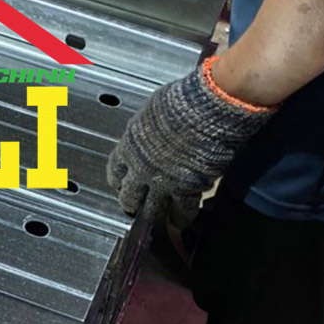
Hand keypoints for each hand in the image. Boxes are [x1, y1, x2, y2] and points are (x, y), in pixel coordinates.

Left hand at [106, 57, 276, 225]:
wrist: (207, 109)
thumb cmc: (184, 101)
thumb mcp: (154, 111)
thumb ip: (150, 128)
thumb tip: (154, 130)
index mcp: (130, 145)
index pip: (115, 170)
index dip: (119, 179)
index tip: (121, 184)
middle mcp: (142, 167)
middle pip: (129, 195)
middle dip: (132, 203)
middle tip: (135, 208)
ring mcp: (163, 181)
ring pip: (152, 210)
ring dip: (154, 216)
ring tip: (156, 220)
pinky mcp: (186, 189)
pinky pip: (182, 211)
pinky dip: (182, 218)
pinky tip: (181, 222)